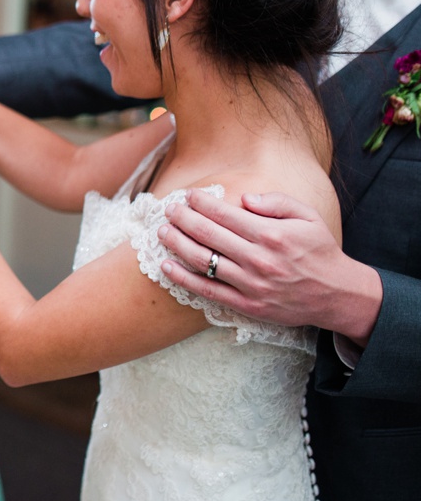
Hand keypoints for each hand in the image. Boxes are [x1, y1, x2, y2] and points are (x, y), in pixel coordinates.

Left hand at [158, 189, 380, 341]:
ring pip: (201, 261)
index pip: (225, 214)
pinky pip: (207, 290)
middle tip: (169, 209)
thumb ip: (276, 202)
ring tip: (162, 231)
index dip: (201, 203)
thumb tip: (243, 198)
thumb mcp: (308, 217)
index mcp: (272, 235)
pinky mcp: (247, 305)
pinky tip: (166, 265)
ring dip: (176, 243)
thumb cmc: (319, 251)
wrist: (338, 295)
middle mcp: (258, 259)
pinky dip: (182, 278)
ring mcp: (250, 285)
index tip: (188, 195)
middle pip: (207, 234)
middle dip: (183, 218)